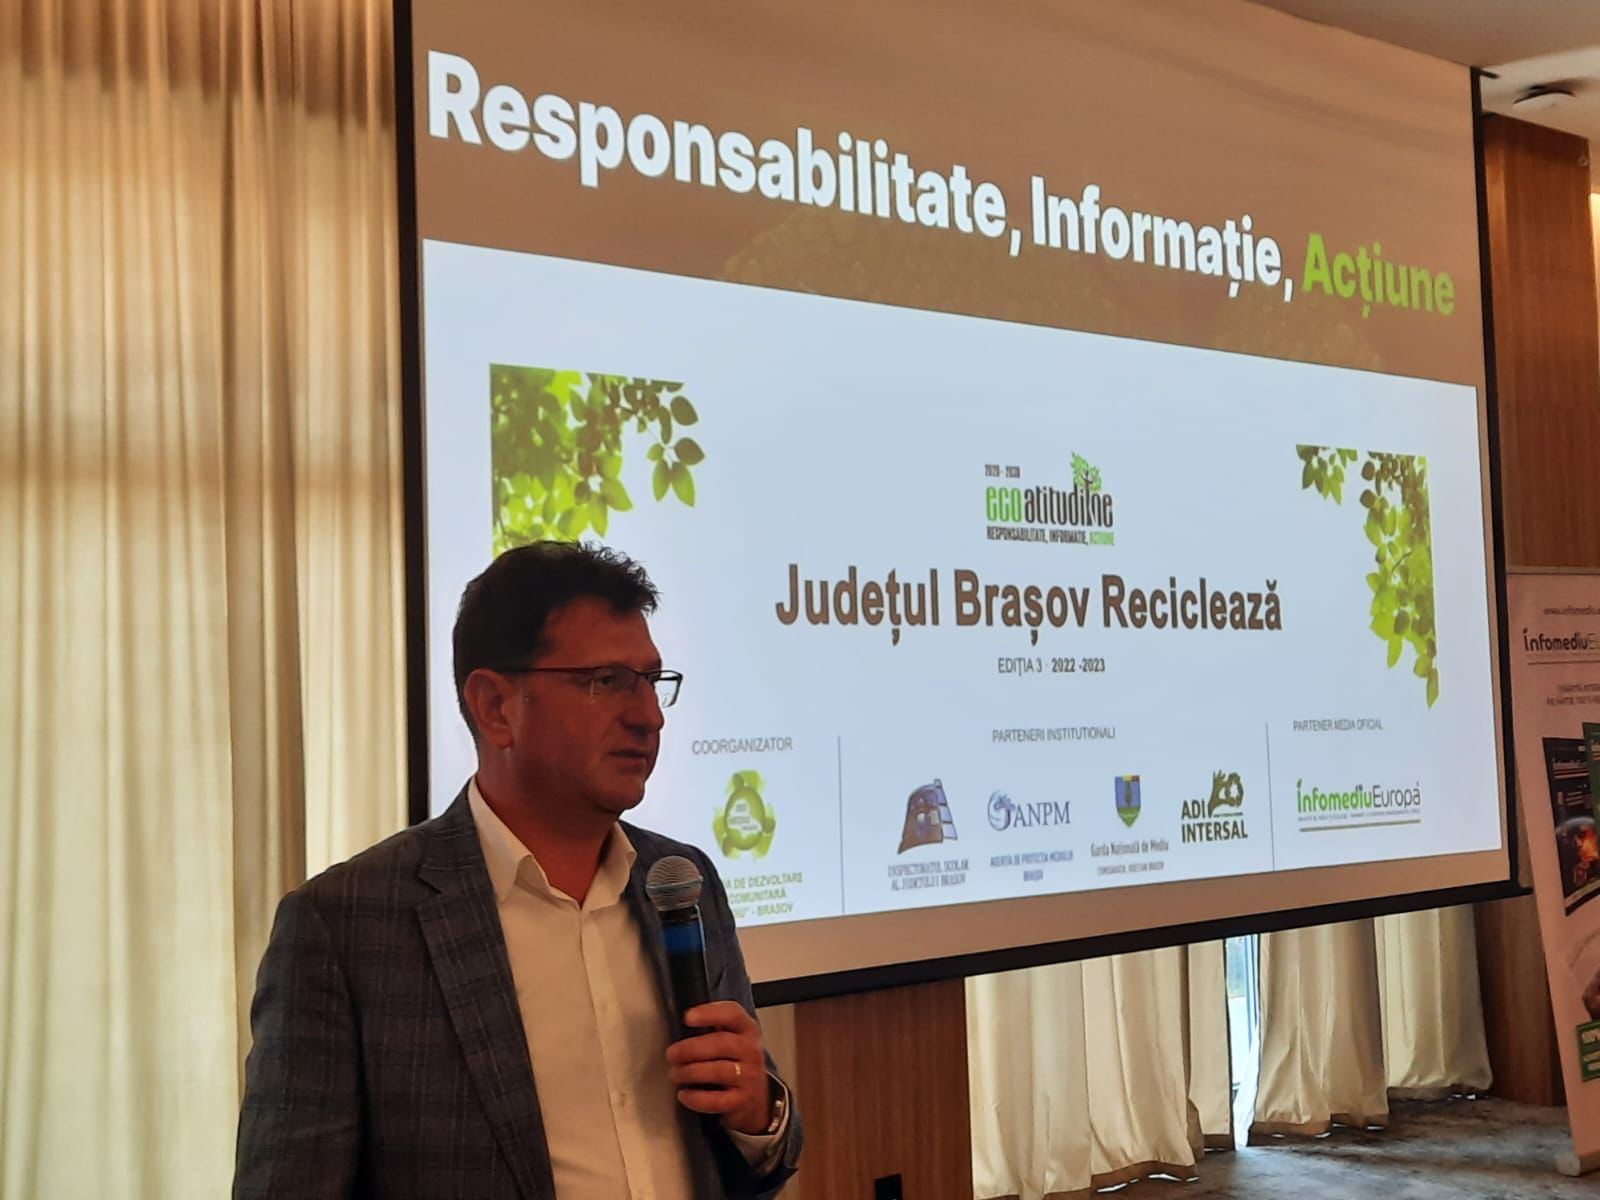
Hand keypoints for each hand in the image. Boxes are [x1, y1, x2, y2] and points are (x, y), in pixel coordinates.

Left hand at [665, 1000, 771, 1134]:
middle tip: (672, 1054)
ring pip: (718, 1071)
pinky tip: (684, 1095)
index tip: (688, 1018)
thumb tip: (678, 1025)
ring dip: (690, 1072)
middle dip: (691, 1049)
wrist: (755, 1097)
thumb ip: (711, 1028)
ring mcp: (749, 1077)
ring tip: (675, 1074)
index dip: (710, 1013)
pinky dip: (696, 1098)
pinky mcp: (742, 1101)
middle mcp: (751, 1051)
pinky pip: (716, 1100)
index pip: (733, 1014)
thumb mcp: (730, 1038)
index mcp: (746, 1029)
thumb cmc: (734, 1061)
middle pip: (721, 1043)